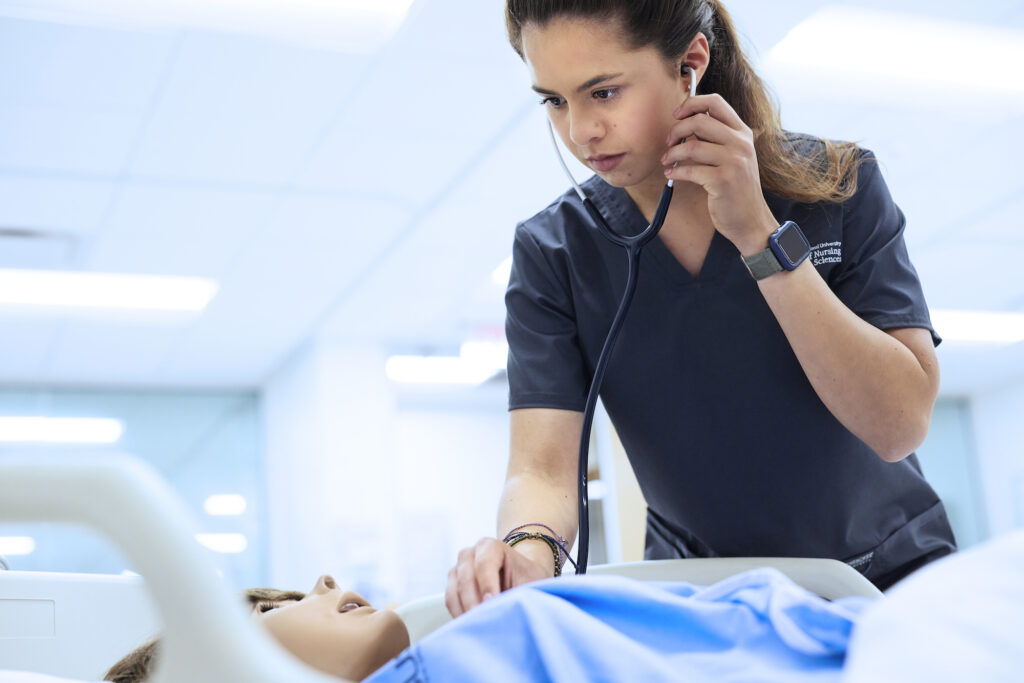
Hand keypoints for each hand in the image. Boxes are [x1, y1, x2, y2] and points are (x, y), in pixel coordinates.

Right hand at [444, 537, 552, 616]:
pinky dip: (460, 615)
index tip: (492, 603)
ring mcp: (458, 569)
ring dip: (465, 612)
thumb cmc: (526, 577)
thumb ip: (521, 592)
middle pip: (465, 579)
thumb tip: (510, 612)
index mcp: (490, 546)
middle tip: (485, 623)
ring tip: (480, 627)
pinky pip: (450, 602)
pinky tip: (473, 625)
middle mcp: (470, 554)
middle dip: (474, 603)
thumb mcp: (531, 581)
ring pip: (454, 592)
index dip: (487, 585)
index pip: (483, 564)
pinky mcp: (452, 585)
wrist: (519, 577)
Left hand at [661, 93, 778, 255]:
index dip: (691, 103)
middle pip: (699, 121)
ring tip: (666, 161)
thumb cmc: (736, 189)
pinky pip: (690, 169)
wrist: (750, 220)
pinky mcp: (723, 181)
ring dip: (672, 153)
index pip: (715, 102)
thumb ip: (717, 138)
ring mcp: (734, 162)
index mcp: (742, 133)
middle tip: (668, 142)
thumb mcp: (734, 157)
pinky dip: (675, 171)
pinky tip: (670, 174)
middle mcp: (741, 143)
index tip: (677, 114)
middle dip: (676, 130)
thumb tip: (686, 123)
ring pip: (691, 145)